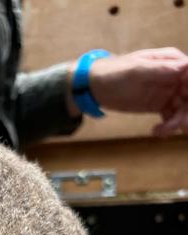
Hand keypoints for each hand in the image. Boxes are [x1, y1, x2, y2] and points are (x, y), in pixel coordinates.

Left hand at [68, 48, 187, 134]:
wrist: (96, 87)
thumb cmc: (115, 72)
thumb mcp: (136, 70)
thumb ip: (159, 69)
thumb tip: (184, 66)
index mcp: (172, 61)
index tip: (186, 106)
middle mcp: (174, 76)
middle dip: (186, 112)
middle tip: (177, 126)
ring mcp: (168, 91)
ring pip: (183, 108)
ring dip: (177, 122)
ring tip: (160, 132)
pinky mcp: (159, 105)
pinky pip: (171, 117)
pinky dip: (168, 126)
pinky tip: (156, 132)